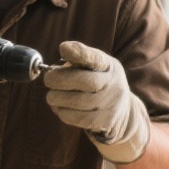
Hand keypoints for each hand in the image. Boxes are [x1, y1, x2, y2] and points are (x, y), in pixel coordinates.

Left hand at [44, 40, 149, 163]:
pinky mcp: (105, 121)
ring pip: (80, 102)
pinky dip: (63, 113)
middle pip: (87, 81)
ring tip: (51, 96)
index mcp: (109, 66)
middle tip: (47, 79)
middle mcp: (114, 83)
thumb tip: (53, 70)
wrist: (121, 111)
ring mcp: (111, 103)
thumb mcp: (93, 68)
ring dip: (58, 98)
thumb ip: (76, 63)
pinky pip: (79, 118)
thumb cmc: (98, 84)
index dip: (79, 53)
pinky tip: (59, 108)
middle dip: (61, 79)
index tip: (63, 48)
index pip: (95, 58)